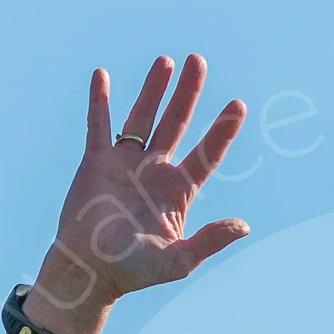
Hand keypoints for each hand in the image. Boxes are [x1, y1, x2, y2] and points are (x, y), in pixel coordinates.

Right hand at [30, 54, 249, 323]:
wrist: (90, 271)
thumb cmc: (134, 271)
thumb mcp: (178, 260)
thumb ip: (210, 240)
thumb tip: (244, 226)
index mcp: (178, 192)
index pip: (206, 155)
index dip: (222, 131)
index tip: (238, 105)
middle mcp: (155, 171)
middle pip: (176, 123)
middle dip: (188, 93)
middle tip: (199, 62)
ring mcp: (125, 163)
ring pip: (143, 117)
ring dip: (153, 89)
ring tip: (166, 61)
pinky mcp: (96, 162)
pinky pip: (99, 125)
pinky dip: (101, 101)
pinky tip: (103, 75)